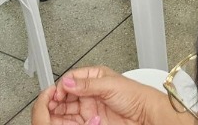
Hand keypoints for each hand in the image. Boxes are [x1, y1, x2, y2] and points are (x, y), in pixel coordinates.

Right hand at [31, 67, 173, 124]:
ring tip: (53, 112)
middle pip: (67, 94)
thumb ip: (87, 85)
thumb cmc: (136, 96)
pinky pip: (75, 119)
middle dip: (57, 98)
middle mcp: (91, 92)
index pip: (72, 79)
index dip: (63, 85)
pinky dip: (67, 120)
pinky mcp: (92, 120)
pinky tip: (63, 119)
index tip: (57, 92)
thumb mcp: (110, 85)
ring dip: (60, 110)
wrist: (146, 115)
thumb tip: (68, 82)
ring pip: (68, 108)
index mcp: (94, 77)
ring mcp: (90, 107)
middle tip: (51, 103)